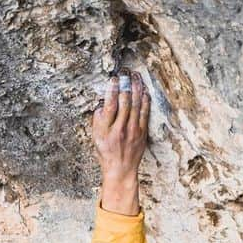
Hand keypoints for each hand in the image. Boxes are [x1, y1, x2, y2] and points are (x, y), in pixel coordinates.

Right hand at [92, 72, 149, 193]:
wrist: (121, 170)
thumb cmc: (106, 153)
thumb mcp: (96, 138)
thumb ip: (97, 120)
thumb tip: (102, 104)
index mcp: (107, 130)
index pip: (110, 105)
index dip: (113, 90)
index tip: (114, 79)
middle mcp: (121, 129)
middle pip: (125, 102)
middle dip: (126, 85)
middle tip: (125, 73)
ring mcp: (133, 131)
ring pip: (136, 105)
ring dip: (137, 88)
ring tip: (136, 76)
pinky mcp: (142, 133)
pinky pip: (145, 113)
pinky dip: (145, 101)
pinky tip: (144, 91)